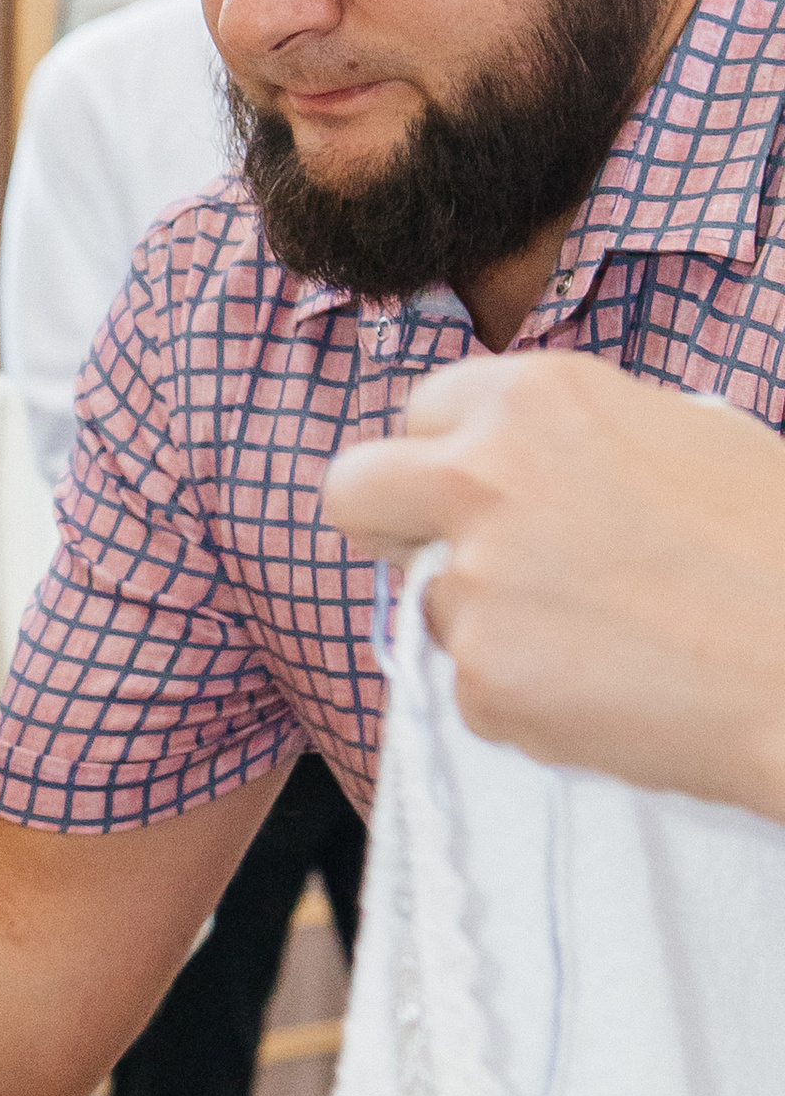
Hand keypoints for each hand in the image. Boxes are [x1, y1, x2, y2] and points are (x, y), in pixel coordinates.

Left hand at [323, 354, 784, 819]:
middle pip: (352, 490)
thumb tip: (525, 468)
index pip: (418, 412)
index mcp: (535, 397)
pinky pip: (474, 689)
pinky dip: (527, 697)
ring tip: (603, 640)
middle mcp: (482, 476)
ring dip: (487, 624)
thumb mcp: (686, 439)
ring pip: (428, 605)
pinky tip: (614, 690)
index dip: (448, 458)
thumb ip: (576, 444)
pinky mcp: (483, 682)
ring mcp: (475, 583)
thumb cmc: (778, 548)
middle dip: (392, 524)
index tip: (480, 494)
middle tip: (464, 560)